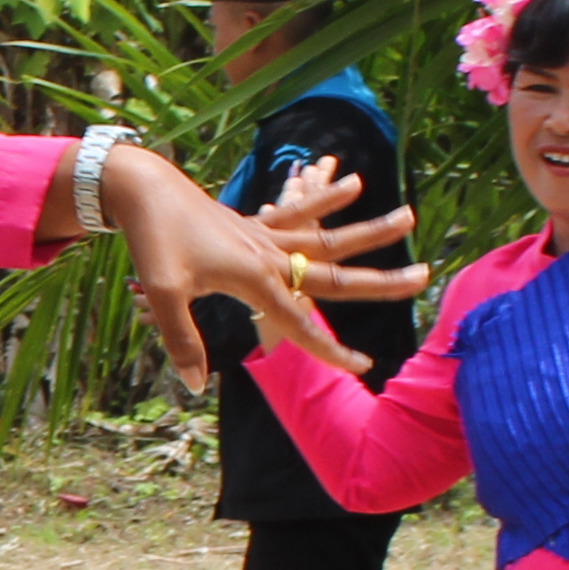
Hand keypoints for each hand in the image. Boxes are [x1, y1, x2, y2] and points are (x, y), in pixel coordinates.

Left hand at [82, 144, 422, 389]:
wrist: (144, 189)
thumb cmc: (153, 241)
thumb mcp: (162, 294)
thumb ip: (182, 341)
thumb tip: (196, 387)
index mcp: (254, 279)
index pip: (301, 324)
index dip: (331, 350)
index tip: (364, 367)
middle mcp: (269, 256)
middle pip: (334, 274)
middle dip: (379, 281)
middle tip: (424, 276)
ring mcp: (265, 236)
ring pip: (327, 237)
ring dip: (368, 230)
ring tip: (408, 216)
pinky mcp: (253, 223)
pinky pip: (298, 212)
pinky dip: (325, 199)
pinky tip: (354, 183)